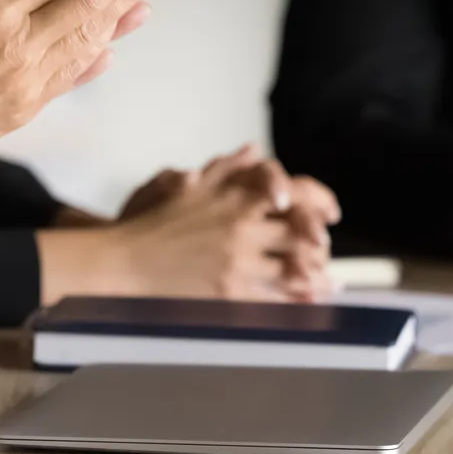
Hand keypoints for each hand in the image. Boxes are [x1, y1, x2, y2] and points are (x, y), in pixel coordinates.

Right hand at [37, 148, 340, 303]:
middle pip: (299, 232)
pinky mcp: (229, 293)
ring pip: (292, 269)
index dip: (316, 200)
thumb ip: (224, 169)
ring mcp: (236, 261)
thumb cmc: (151, 221)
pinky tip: (305, 303)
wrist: (123, 261)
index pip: (291, 191)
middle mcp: (240, 227)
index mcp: (232, 197)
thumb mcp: (185, 184)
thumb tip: (252, 150)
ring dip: (315, 277)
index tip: (329, 213)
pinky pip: (273, 298)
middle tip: (326, 251)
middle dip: (319, 243)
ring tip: (328, 284)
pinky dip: (296, 301)